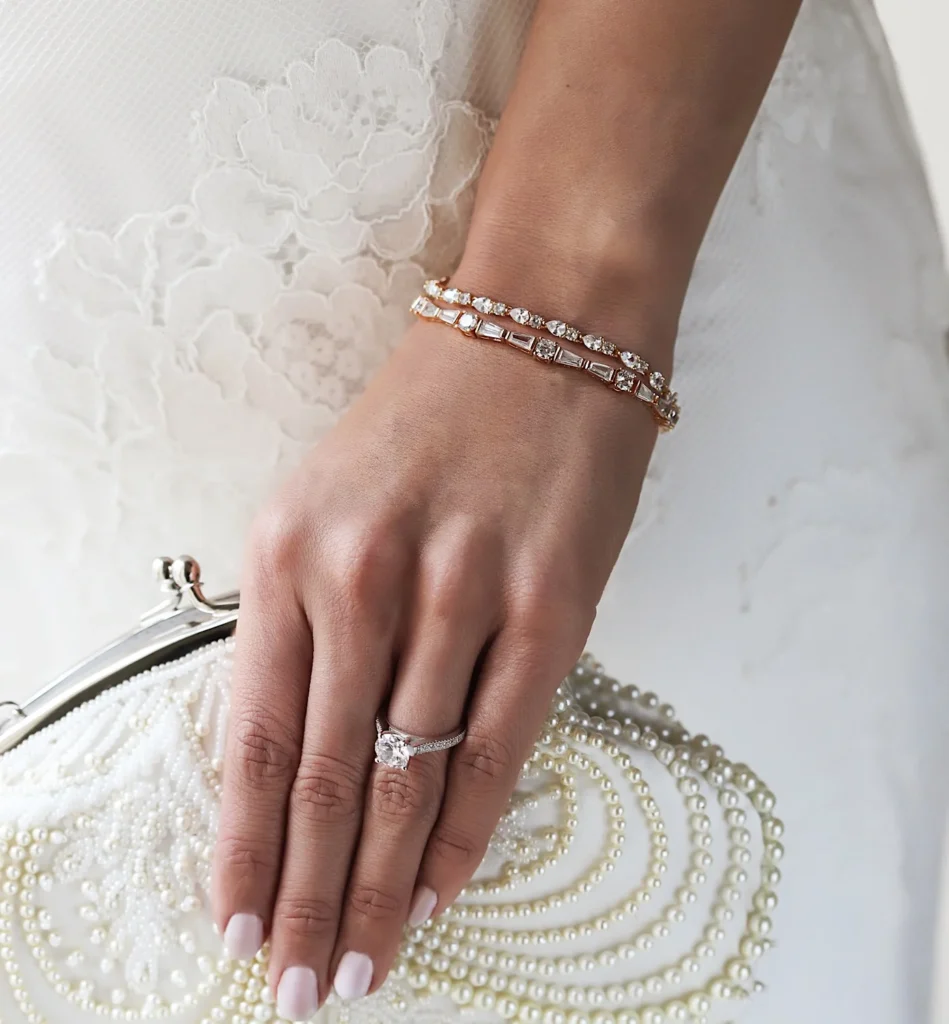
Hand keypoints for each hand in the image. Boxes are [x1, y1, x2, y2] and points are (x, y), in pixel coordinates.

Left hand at [211, 307, 656, 1018]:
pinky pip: (499, 743)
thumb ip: (308, 621)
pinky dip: (467, 830)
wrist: (543, 332)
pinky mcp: (552, 603)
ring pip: (407, 774)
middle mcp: (364, 574)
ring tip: (363, 964)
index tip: (239, 925)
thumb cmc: (433, 421)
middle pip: (322, 774)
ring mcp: (462, 590)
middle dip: (307, 895)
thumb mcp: (330, 501)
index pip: (250, 733)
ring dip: (380, 885)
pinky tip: (441, 891)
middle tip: (301, 986)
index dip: (243, 845)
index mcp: (290, 549)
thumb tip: (302, 753)